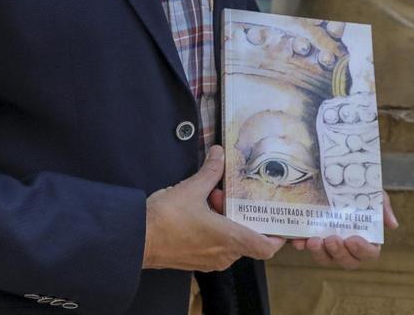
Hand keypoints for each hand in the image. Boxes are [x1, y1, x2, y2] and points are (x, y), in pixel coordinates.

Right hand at [144, 145, 284, 271]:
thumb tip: (219, 153)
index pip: (266, 247)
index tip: (276, 219)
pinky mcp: (195, 261)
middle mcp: (223, 255)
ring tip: (210, 196)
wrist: (136, 240)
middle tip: (227, 195)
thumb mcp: (191, 188)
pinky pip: (215, 246)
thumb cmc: (166, 219)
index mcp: (229, 239)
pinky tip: (199, 209)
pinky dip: (214, 229)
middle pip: (247, 238)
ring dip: (226, 220)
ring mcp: (209, 260)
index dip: (276, 235)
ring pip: (230, 241)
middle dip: (240, 214)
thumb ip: (210, 171)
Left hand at [209, 187, 400, 270]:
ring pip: (326, 258)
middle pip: (347, 261)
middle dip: (340, 253)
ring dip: (320, 254)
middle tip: (332, 238)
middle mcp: (347, 244)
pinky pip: (305, 247)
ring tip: (313, 240)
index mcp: (365, 236)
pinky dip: (301, 246)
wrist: (330, 169)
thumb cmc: (356, 185)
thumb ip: (381, 206)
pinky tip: (297, 240)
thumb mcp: (371, 191)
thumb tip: (392, 225)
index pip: (369, 252)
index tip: (353, 238)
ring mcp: (328, 243)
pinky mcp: (310, 236)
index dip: (362, 250)